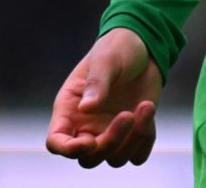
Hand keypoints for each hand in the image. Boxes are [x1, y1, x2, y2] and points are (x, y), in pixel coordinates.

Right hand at [46, 27, 161, 167]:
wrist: (143, 46)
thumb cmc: (116, 48)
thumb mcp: (106, 59)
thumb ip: (96, 83)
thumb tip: (86, 109)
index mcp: (70, 109)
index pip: (57, 142)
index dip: (68, 149)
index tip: (88, 141)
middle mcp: (87, 126)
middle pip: (89, 158)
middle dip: (109, 143)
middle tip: (127, 115)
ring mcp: (110, 132)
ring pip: (115, 159)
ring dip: (133, 139)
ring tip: (146, 105)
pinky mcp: (133, 133)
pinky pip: (138, 154)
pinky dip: (145, 139)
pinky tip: (149, 110)